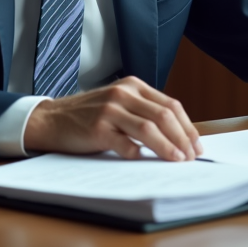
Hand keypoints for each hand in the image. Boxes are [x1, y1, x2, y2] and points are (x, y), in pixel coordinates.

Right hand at [23, 76, 202, 160]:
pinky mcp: (98, 128)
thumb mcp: (119, 103)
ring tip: (177, 160)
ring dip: (167, 147)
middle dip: (182, 138)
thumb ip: (143, 111)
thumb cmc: (88, 115)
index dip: (187, 126)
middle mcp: (123, 94)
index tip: (196, 144)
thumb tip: (177, 135)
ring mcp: (110, 110)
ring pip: (149, 129)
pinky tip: (142, 160)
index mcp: (133, 86)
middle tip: (191, 156)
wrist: (51, 119)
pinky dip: (137, 154)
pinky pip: (125, 144)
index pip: (170, 105)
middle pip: (164, 116)